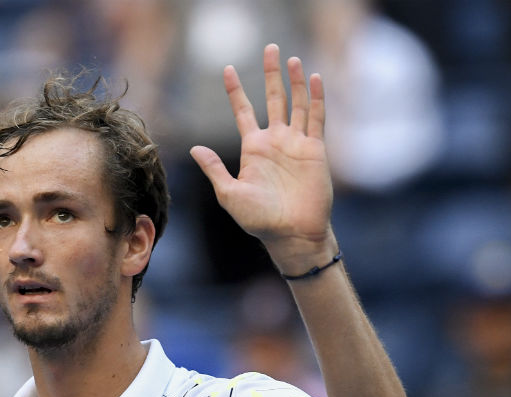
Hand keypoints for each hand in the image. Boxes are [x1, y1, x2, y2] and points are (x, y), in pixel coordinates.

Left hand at [190, 45, 334, 272]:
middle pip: (273, 98)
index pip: (243, 111)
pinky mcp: (315, 150)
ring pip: (296, 103)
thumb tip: (194, 148)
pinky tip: (313, 79)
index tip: (228, 69)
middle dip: (271, 74)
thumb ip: (214, 169)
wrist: (291, 234)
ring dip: (295, 81)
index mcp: (253, 148)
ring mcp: (296, 143)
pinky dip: (315, 98)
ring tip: (292, 58)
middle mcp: (275, 141)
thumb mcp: (229, 194)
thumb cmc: (259, 219)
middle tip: (270, 47)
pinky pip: (316, 118)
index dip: (236, 90)